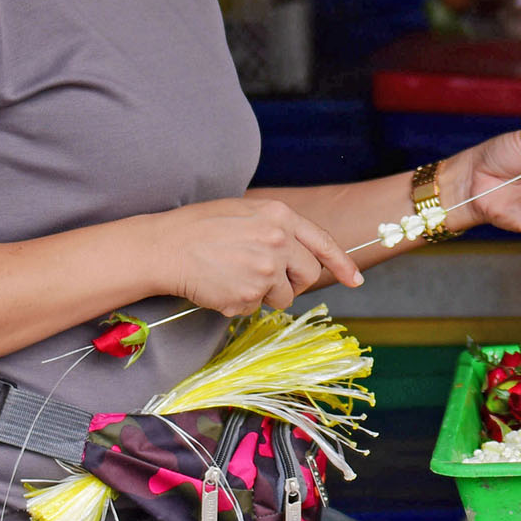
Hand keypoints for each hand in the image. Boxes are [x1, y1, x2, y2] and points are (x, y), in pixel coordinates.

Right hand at [159, 197, 364, 312]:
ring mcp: (265, 271)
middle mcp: (278, 242)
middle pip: (308, 274)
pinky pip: (257, 308)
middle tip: (269, 277)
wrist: (165, 247)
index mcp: (279, 216)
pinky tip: (222, 285)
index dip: (342, 263)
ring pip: (284, 296)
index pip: (322, 243)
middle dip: (295, 281)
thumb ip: (277, 228)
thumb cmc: (200, 227)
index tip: (355, 280)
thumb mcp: (245, 212)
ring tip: (235, 275)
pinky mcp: (249, 296)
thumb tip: (299, 254)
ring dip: (266, 294)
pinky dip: (241, 302)